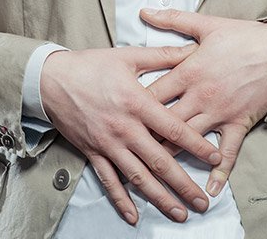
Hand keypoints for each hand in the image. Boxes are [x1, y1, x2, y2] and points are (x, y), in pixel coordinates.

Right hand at [40, 44, 222, 225]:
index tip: (215, 157)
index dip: (196, 144)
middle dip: (183, 184)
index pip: (173, 128)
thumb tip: (192, 50)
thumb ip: (162, 56)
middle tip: (202, 202)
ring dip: (159, 198)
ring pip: (137, 177)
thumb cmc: (90, 65)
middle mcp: (124, 128)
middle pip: (159, 161)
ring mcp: (108, 144)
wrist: (50, 79)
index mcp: (136, 103)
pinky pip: (109, 181)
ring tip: (179, 213)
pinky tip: (134, 216)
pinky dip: (121, 200)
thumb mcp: (128, 56)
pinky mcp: (93, 153)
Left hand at [139, 9, 266, 197]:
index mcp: (189, 72)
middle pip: (164, 122)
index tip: (114, 113)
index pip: (153, 93)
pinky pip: (227, 153)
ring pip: (188, 141)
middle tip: (123, 149)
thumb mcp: (207, 24)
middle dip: (143, 136)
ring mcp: (219, 114)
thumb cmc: (244, 37)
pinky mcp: (238, 124)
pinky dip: (219, 172)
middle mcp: (200, 97)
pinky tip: (210, 190)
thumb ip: (173, 20)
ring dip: (171, 158)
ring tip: (152, 175)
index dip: (131, 104)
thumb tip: (145, 11)